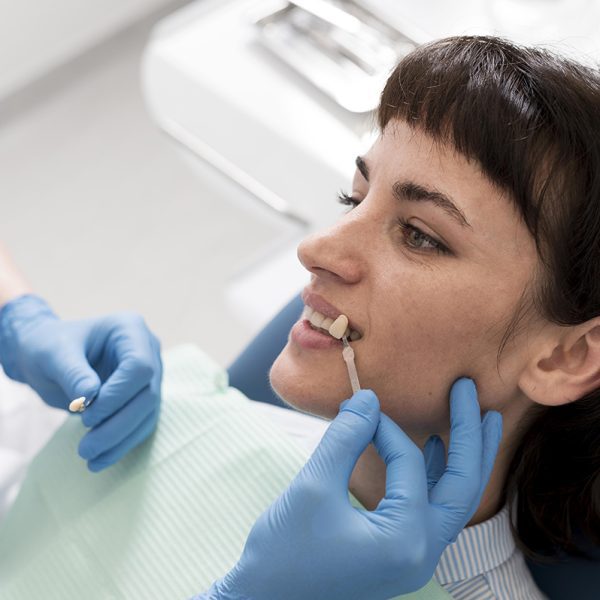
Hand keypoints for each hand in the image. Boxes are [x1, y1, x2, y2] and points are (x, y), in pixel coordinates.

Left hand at [0, 294, 161, 470]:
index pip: (140, 367)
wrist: (50, 356)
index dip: (118, 396)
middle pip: (148, 393)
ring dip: (120, 439)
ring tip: (89, 458)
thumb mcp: (53, 355)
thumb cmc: (50, 347)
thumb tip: (89, 398)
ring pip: (148, 412)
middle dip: (117, 425)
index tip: (86, 415)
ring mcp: (151, 374)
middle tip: (85, 449)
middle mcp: (148, 350)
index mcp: (130, 329)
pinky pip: (142, 423)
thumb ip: (72, 373)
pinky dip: (123, 443)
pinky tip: (100, 460)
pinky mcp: (145, 395)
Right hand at [199, 379, 501, 599]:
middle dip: (471, 436)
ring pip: (453, 500)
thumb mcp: (313, 486)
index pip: (407, 465)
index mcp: (405, 540)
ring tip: (478, 419)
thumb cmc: (284, 551)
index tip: (358, 407)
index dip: (383, 428)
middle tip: (472, 391)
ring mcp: (413, 557)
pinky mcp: (399, 553)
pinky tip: (433, 450)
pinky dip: (435, 477)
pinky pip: (431, 509)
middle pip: (462, 486)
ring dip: (464, 457)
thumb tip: (369, 399)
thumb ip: (345, 437)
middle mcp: (421, 553)